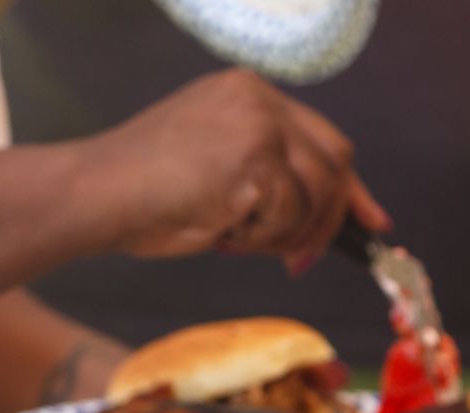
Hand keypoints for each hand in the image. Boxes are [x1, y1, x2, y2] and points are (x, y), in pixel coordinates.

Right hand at [80, 70, 389, 263]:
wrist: (98, 194)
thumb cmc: (145, 194)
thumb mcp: (218, 171)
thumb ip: (269, 177)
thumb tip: (323, 217)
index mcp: (248, 94)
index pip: (322, 139)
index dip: (350, 188)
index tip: (372, 222)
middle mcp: (259, 98)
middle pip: (335, 161)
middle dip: (330, 219)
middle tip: (302, 260)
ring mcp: (260, 123)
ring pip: (315, 195)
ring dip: (283, 235)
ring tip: (234, 238)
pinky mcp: (256, 156)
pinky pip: (289, 216)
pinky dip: (262, 239)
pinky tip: (221, 231)